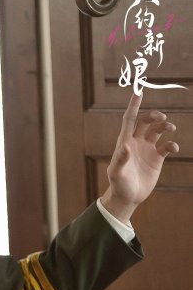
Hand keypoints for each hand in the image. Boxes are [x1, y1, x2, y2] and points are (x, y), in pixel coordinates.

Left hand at [101, 94, 178, 223]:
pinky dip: (172, 144)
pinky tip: (173, 149)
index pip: (129, 119)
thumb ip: (120, 160)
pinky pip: (166, 146)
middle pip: (145, 121)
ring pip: (157, 131)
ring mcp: (147, 149)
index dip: (134, 106)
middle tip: (162, 118)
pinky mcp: (156, 158)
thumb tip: (126, 147)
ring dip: (165, 126)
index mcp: (124, 142)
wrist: (127, 197)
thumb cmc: (119, 184)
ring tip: (170, 128)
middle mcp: (136, 142)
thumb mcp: (117, 173)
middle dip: (154, 116)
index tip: (138, 92)